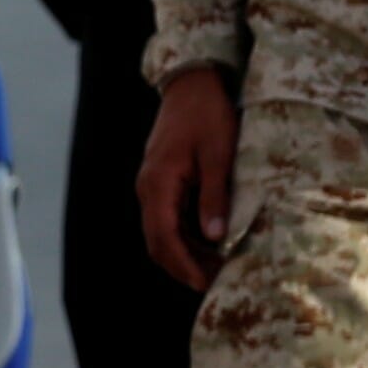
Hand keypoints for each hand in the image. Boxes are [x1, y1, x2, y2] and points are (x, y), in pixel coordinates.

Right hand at [136, 65, 239, 291]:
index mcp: (158, 183)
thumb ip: (215, 195)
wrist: (192, 83)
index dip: (183, 265)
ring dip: (184, 254)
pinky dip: (185, 237)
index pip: (163, 237)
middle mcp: (148, 188)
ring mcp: (152, 185)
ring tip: (217, 267)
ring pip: (161, 232)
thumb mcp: (219, 154)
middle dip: (182, 266)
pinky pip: (167, 218)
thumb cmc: (208, 114)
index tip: (204, 284)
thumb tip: (215, 237)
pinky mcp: (161, 182)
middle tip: (215, 283)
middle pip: (157, 241)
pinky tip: (211, 243)